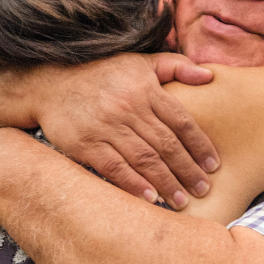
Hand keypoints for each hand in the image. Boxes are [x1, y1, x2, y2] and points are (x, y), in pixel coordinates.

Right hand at [30, 52, 218, 208]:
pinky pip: (115, 167)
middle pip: (166, 144)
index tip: (214, 166)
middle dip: (187, 170)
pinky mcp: (86, 144)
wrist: (50, 82)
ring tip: (181, 201)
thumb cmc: (101, 73)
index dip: (200, 146)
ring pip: (144, 159)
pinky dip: (133, 184)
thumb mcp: (139, 62)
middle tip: (203, 189)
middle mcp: (129, 108)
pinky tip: (149, 198)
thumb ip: (176, 66)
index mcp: (146, 90)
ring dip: (166, 182)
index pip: (181, 122)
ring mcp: (106, 127)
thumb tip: (210, 77)